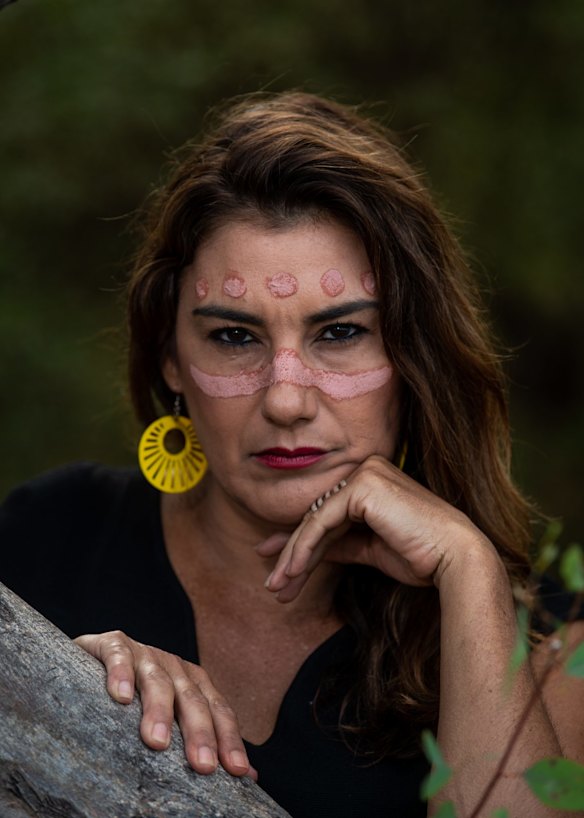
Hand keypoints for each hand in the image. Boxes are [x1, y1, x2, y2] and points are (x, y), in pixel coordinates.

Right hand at [74, 631, 256, 779]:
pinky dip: (121, 673)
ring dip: (159, 710)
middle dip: (200, 732)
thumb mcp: (170, 719)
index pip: (217, 710)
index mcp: (193, 683)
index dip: (228, 738)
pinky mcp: (112, 644)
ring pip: (157, 681)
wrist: (89, 661)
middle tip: (203, 765)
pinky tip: (120, 696)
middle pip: (191, 699)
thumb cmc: (135, 699)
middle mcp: (173, 666)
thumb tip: (249, 777)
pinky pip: (119, 655)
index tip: (238, 771)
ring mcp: (144, 653)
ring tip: (157, 742)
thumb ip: (202, 742)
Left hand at [259, 454, 490, 601]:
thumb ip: (339, 545)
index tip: (277, 567)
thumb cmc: (421, 556)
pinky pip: (321, 520)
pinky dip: (303, 548)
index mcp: (372, 481)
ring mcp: (364, 473)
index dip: (297, 542)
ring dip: (292, 557)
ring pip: (315, 520)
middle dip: (291, 555)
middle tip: (272, 585)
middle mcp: (367, 469)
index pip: (327, 513)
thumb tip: (303, 555)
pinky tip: (293, 571)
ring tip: (277, 587)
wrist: (454, 558)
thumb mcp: (370, 550)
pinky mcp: (361, 485)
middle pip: (318, 517)